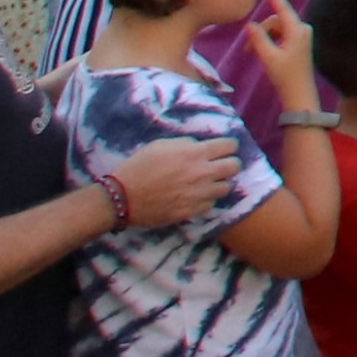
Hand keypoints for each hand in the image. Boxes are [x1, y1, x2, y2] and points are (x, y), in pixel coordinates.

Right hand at [98, 133, 246, 234]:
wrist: (122, 198)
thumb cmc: (138, 167)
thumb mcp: (161, 145)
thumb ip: (186, 144)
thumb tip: (200, 146)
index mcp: (194, 153)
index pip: (230, 146)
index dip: (228, 147)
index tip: (222, 150)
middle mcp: (202, 173)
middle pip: (235, 166)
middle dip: (229, 164)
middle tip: (218, 166)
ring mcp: (198, 194)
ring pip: (227, 187)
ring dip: (219, 183)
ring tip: (207, 183)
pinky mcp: (191, 211)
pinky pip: (211, 204)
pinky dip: (206, 200)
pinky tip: (196, 197)